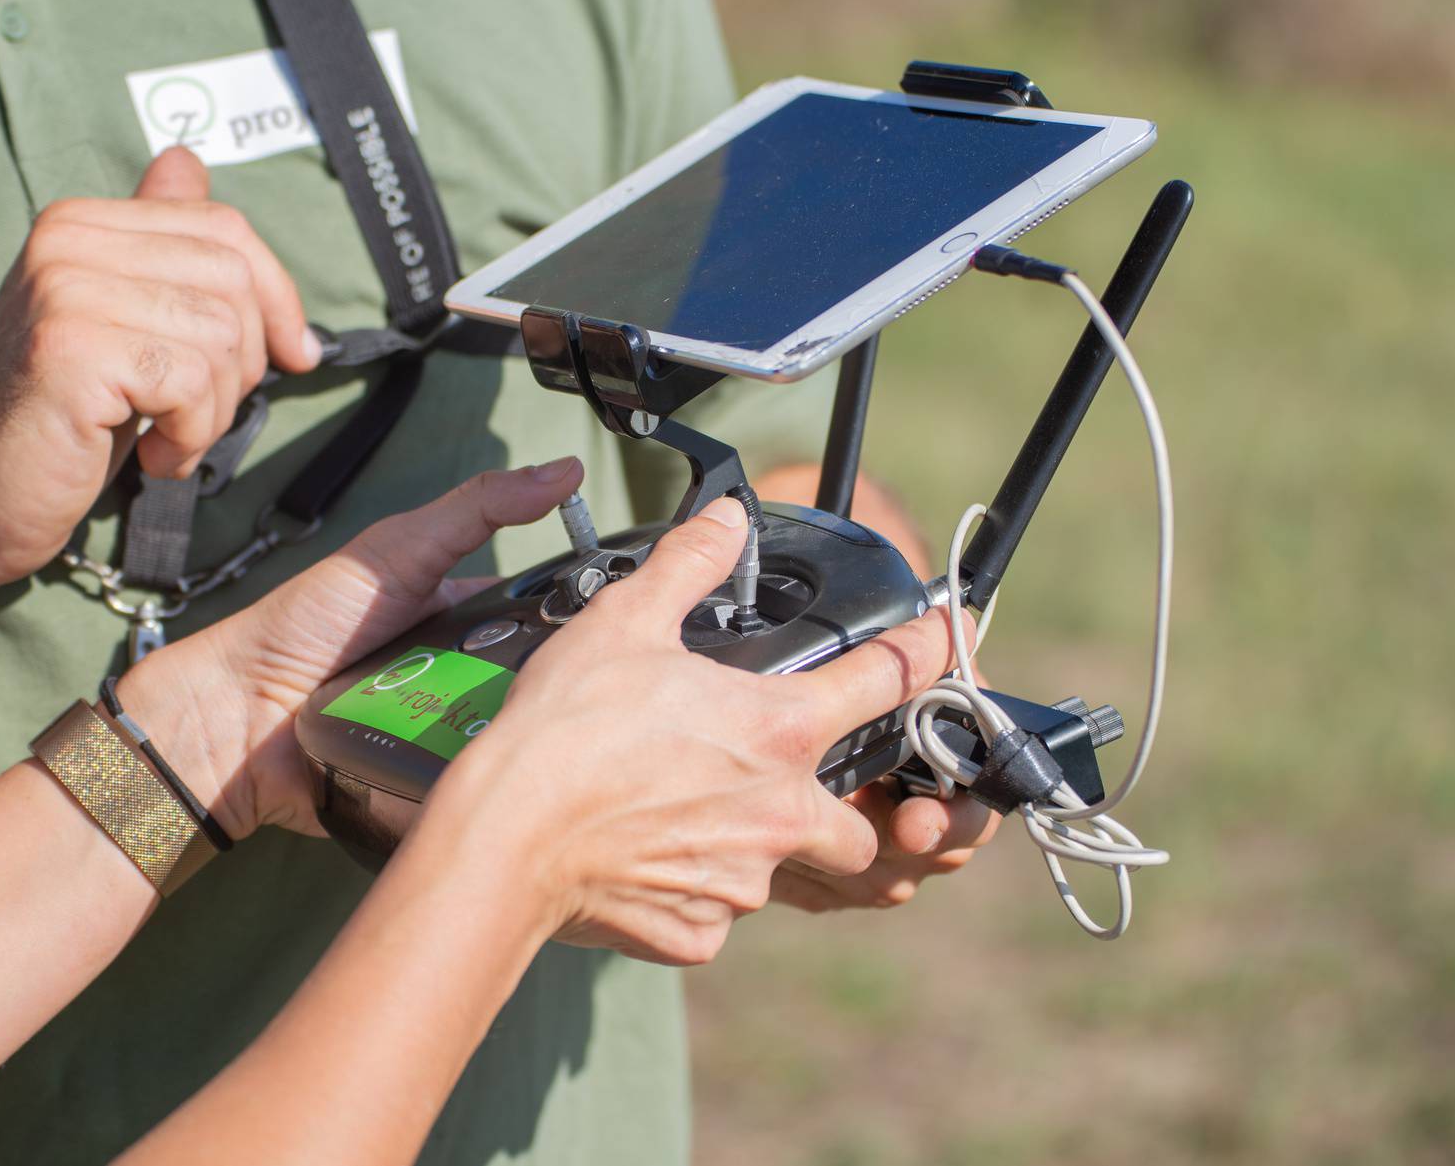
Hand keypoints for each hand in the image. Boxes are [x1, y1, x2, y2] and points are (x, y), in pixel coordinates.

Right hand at [0, 146, 322, 600]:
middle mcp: (66, 239)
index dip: (277, 296)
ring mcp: (64, 289)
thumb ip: (151, 247)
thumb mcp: (118, 322)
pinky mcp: (71, 350)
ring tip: (165, 437)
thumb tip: (186, 160)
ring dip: (215, 408)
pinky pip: (193, 382)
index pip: (224, 227)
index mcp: (80, 222)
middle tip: (196, 413)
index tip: (296, 354)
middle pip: (233, 279)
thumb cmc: (58, 424)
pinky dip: (190, 434)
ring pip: (220, 334)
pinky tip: (150, 455)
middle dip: (244, 361)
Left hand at [112, 458, 589, 839]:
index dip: (578, 616)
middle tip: (581, 682)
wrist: (235, 717)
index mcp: (460, 616)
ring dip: (525, 733)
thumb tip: (563, 470)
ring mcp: (446, 733)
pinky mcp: (429, 785)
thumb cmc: (303, 624)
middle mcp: (460, 675)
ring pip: (514, 735)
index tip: (621, 617)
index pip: (540, 615)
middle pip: (535, 681)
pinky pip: (478, 783)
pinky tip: (510, 775)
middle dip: (556, 683)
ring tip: (551, 730)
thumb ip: (480, 507)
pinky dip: (489, 779)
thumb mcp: (400, 549)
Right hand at [426, 497, 964, 966]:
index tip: (950, 638)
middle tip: (778, 787)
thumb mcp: (626, 621)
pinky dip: (688, 890)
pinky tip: (640, 858)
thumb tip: (727, 518)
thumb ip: (689, 564)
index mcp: (779, 730)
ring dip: (749, 848)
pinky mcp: (699, 934)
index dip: (928, 653)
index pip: (888, 682)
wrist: (504, 838)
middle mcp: (781, 814)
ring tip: (679, 815)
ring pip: (778, 872)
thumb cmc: (565, 727)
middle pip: (859, 826)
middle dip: (843, 813)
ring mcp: (742, 881)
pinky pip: (713, 915)